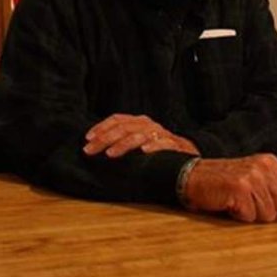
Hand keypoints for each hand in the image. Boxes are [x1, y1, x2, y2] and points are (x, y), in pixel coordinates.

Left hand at [83, 113, 199, 157]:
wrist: (189, 157)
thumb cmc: (159, 151)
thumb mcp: (139, 142)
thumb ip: (122, 141)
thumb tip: (96, 146)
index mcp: (139, 122)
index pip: (117, 119)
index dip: (101, 127)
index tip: (87, 138)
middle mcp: (149, 124)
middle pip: (123, 128)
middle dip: (105, 139)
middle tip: (90, 150)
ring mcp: (161, 134)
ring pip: (139, 135)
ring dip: (124, 144)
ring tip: (110, 154)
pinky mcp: (175, 145)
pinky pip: (163, 143)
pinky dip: (153, 146)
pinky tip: (144, 152)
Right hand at [183, 155, 276, 222]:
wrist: (194, 177)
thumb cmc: (226, 181)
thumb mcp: (256, 179)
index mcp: (271, 162)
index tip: (270, 201)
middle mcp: (263, 167)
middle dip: (267, 210)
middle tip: (248, 200)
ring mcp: (252, 177)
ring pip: (268, 214)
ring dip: (251, 213)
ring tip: (238, 201)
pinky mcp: (239, 189)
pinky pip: (250, 216)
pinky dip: (238, 215)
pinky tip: (229, 203)